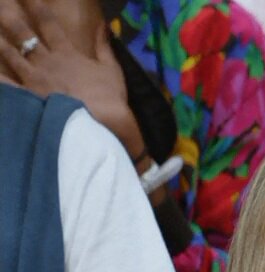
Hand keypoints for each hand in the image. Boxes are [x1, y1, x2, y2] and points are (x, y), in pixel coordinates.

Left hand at [0, 0, 139, 153]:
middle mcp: (45, 61)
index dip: (36, 7)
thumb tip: (103, 26)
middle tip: (0, 3)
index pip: (49, 24)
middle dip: (9, 15)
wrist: (98, 125)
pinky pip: (4, 82)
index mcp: (67, 53)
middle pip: (23, 33)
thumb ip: (104, 47)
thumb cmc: (108, 98)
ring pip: (8, 53)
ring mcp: (32, 78)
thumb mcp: (112, 71)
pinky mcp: (25, 96)